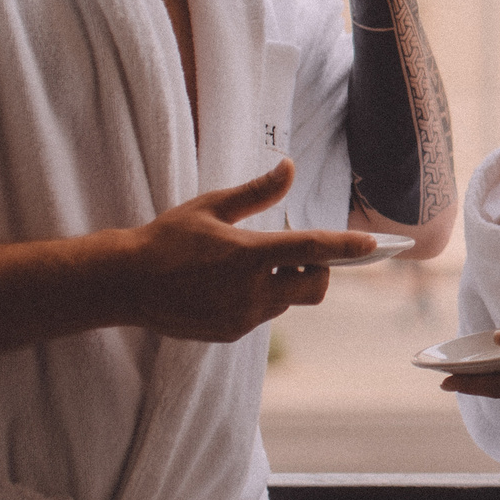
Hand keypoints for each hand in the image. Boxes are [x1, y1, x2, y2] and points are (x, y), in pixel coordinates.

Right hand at [119, 160, 375, 342]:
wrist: (126, 284)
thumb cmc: (167, 238)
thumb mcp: (210, 207)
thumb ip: (256, 192)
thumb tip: (289, 167)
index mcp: (248, 254)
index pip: (311, 249)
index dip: (346, 247)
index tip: (373, 245)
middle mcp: (250, 291)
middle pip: (315, 286)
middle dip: (320, 269)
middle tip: (302, 252)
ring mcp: (242, 317)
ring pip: (289, 301)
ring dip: (286, 284)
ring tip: (250, 266)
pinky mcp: (231, 333)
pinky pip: (263, 315)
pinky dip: (261, 299)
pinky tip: (228, 286)